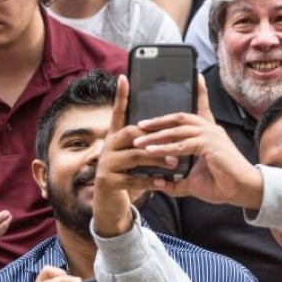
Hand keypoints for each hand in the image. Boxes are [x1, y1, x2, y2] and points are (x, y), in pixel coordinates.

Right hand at [92, 75, 181, 237]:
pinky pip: (132, 179)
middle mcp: (108, 147)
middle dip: (154, 135)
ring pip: (134, 156)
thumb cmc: (128, 176)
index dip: (121, 96)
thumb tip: (165, 125)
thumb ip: (146, 142)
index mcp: (115, 137)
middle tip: (175, 138)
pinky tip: (164, 182)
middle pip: (131, 133)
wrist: (109, 204)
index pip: (118, 113)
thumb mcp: (135, 157)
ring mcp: (106, 164)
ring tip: (174, 162)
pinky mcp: (108, 181)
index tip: (125, 77)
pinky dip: (150, 180)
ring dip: (156, 158)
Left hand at [132, 74, 263, 208]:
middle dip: (159, 120)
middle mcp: (210, 129)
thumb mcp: (193, 181)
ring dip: (156, 136)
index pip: (202, 107)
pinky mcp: (210, 144)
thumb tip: (160, 184)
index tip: (196, 76)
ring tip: (139, 141)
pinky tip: (152, 151)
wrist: (242, 190)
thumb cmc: (222, 184)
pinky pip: (182, 144)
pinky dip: (165, 148)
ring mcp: (211, 135)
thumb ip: (176, 180)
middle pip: (180, 118)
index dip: (200, 91)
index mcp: (209, 133)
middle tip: (140, 126)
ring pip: (178, 130)